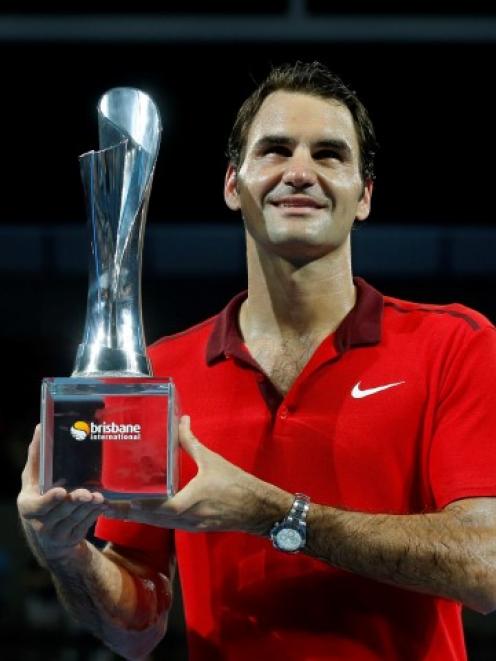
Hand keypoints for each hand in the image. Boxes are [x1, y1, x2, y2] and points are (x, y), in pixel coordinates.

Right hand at [17, 425, 107, 565]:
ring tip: (99, 497)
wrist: (47, 535)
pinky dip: (95, 513)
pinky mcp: (71, 538)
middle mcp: (40, 523)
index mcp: (28, 506)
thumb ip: (37, 456)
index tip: (61, 492)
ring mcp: (56, 534)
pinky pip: (85, 525)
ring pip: (76, 518)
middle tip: (88, 493)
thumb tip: (41, 426)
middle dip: (76, 502)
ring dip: (89, 507)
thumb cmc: (39, 496)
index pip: (38, 506)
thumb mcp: (33, 478)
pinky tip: (103, 504)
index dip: (49, 500)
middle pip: (62, 511)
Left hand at [106, 415, 291, 535]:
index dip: (132, 504)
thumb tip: (180, 419)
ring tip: (114, 506)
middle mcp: (184, 518)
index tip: (112, 497)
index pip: (154, 506)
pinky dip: (150, 518)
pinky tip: (141, 510)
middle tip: (103, 501)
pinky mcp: (192, 527)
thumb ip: (191, 441)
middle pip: (147, 518)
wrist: (257, 509)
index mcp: (188, 501)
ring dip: (135, 516)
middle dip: (125, 511)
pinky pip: (165, 524)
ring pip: (155, 523)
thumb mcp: (212, 460)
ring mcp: (187, 525)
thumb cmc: (235, 483)